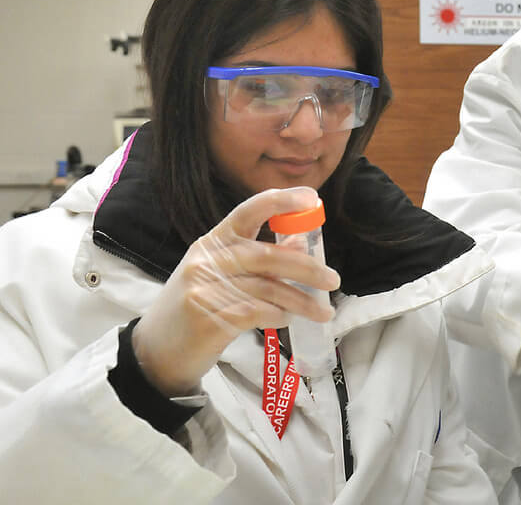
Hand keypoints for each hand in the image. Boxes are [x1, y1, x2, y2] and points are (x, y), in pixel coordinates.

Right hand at [132, 187, 340, 395]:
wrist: (156, 352)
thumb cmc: (197, 308)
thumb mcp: (220, 275)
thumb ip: (256, 260)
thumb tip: (301, 244)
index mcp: (212, 242)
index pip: (247, 210)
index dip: (281, 202)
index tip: (311, 198)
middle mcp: (206, 260)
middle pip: (267, 255)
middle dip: (307, 267)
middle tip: (333, 279)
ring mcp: (203, 288)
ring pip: (268, 288)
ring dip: (302, 300)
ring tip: (323, 311)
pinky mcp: (207, 317)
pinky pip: (257, 312)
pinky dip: (279, 316)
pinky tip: (288, 320)